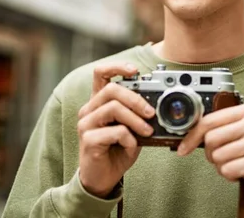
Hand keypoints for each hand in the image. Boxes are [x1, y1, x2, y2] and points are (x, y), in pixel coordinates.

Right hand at [77, 63, 155, 197]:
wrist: (103, 178)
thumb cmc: (118, 150)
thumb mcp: (132, 128)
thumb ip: (138, 114)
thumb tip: (157, 104)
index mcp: (99, 102)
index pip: (101, 73)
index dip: (117, 66)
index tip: (135, 70)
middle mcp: (89, 109)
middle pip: (111, 89)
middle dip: (136, 99)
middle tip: (151, 113)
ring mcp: (86, 124)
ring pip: (114, 108)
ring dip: (136, 120)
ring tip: (147, 131)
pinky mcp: (88, 139)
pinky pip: (115, 131)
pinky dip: (130, 138)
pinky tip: (131, 146)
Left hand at [177, 103, 243, 202]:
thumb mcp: (242, 131)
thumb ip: (220, 127)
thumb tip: (189, 134)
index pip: (209, 120)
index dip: (192, 136)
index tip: (184, 148)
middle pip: (211, 139)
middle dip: (211, 153)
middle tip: (222, 157)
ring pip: (218, 156)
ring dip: (221, 166)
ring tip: (235, 163)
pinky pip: (228, 169)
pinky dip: (230, 174)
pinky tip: (241, 170)